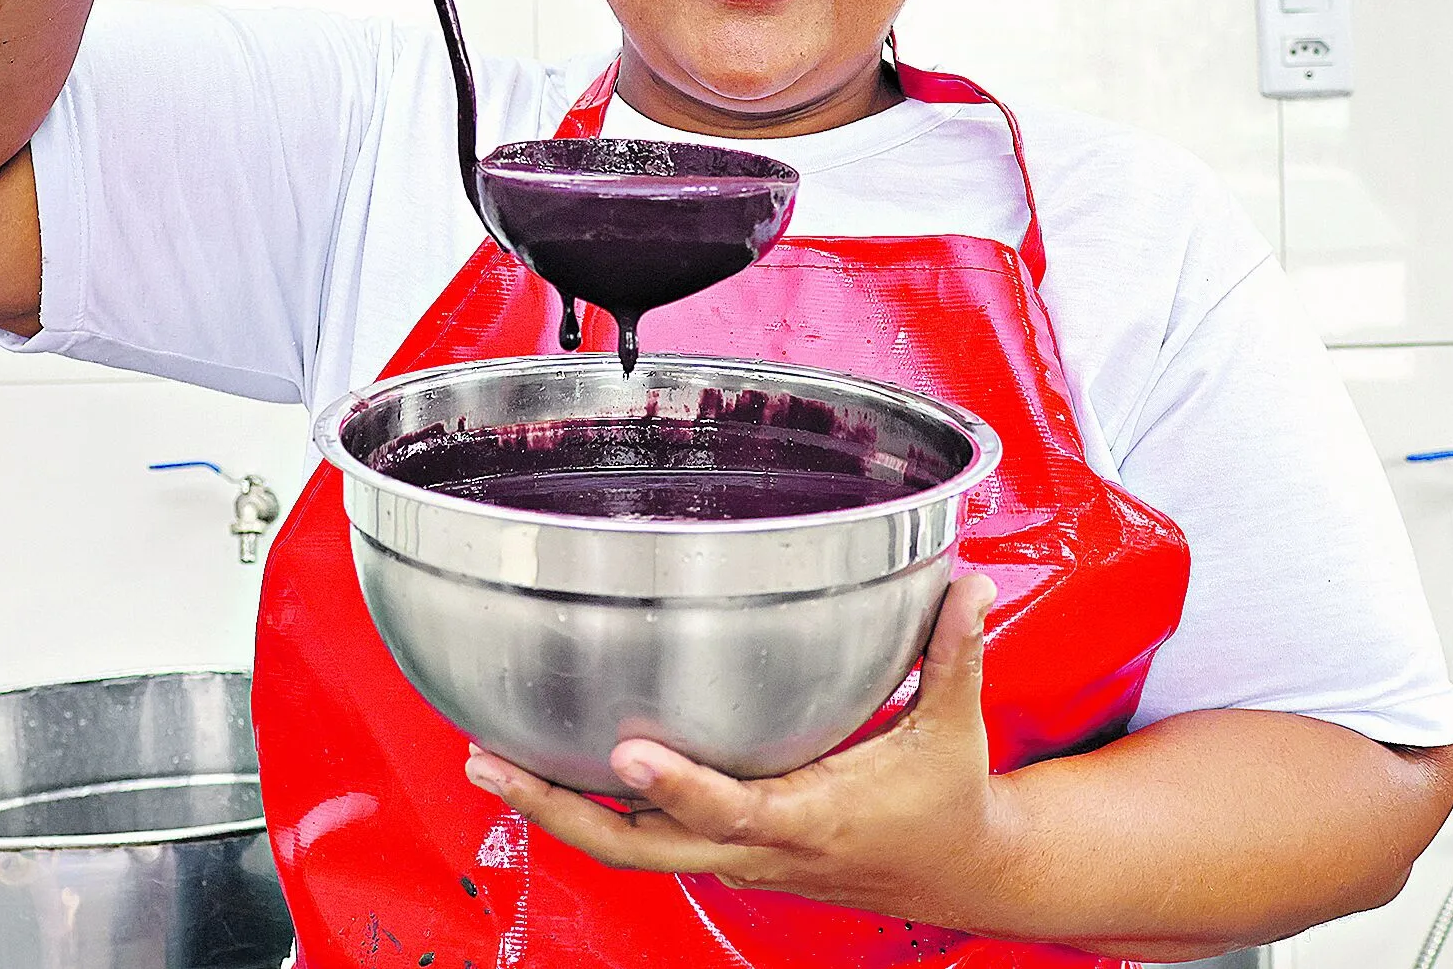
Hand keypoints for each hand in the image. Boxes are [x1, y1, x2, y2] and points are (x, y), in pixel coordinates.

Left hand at [465, 574, 1011, 925]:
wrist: (957, 872)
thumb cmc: (947, 802)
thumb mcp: (954, 728)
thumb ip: (954, 651)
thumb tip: (965, 581)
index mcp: (809, 818)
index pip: (730, 808)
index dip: (677, 784)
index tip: (626, 750)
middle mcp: (758, 848)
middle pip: (640, 846)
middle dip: (558, 809)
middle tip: (491, 763)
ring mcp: (735, 859)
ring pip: (630, 848)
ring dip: (556, 810)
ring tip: (488, 760)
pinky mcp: (725, 854)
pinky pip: (646, 840)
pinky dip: (591, 810)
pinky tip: (545, 769)